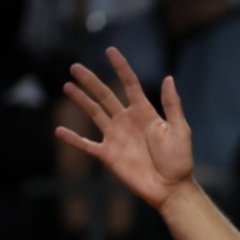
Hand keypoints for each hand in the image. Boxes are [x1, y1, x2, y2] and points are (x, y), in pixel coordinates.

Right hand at [56, 48, 195, 210]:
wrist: (172, 188)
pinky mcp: (108, 155)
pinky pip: (87, 145)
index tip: (109, 50)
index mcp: (145, 113)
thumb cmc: (180, 160)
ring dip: (80, 100)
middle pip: (105, 95)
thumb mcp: (180, 130)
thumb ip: (172, 105)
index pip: (129, 84)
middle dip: (90, 81)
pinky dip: (73, 139)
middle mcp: (127, 121)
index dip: (120, 67)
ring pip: (94, 113)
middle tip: (75, 67)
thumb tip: (168, 78)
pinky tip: (59, 130)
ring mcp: (116, 137)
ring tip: (67, 86)